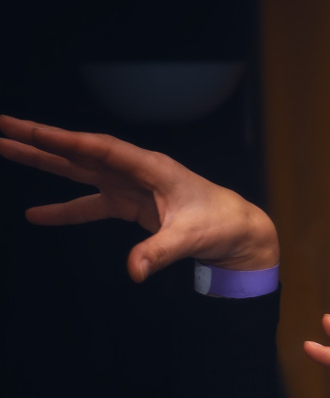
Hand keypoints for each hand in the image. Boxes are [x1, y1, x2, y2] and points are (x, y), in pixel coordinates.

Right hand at [1, 115, 278, 280]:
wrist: (239, 232)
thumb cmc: (222, 225)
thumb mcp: (192, 238)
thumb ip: (160, 252)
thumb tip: (134, 271)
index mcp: (151, 167)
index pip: (100, 148)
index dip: (65, 140)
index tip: (32, 130)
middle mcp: (136, 170)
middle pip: (79, 151)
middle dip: (39, 140)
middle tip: (0, 126)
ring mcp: (130, 185)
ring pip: (78, 170)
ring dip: (42, 162)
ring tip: (5, 150)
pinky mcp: (130, 204)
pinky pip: (90, 204)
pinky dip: (64, 210)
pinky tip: (35, 215)